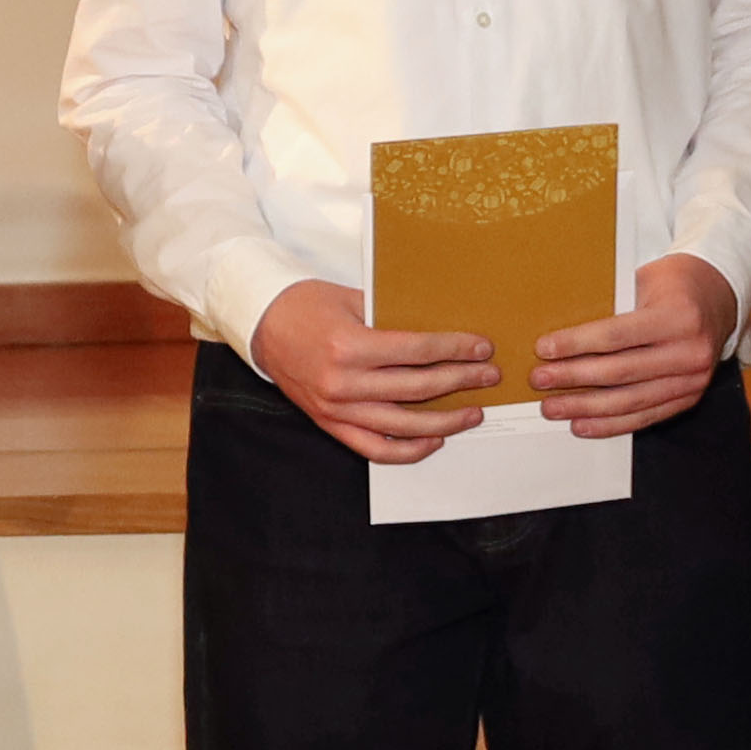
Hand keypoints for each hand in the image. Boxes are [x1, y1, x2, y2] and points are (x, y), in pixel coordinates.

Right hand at [249, 278, 498, 464]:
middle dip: (462, 381)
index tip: (481, 348)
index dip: (456, 350)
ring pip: (404, 425)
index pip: (418, 351)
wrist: (261, 326)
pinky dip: (409, 450)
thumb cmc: (305, 306)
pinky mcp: (330, 423)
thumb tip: (441, 332)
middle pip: (418, 388)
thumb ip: (392, 318)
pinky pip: (375, 448)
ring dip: (446, 421)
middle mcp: (343, 382)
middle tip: (489, 377)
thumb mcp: (352, 300)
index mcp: (350, 346)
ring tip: (473, 413)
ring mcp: (336, 408)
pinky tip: (434, 440)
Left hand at [529, 255, 740, 441]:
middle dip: (573, 378)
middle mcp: (690, 352)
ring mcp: (693, 380)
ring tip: (552, 408)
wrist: (719, 297)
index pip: (617, 335)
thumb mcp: (646, 279)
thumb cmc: (674, 284)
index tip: (543, 349)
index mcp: (679, 317)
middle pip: (619, 372)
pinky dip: (611, 424)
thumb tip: (562, 330)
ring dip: (586, 407)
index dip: (576, 344)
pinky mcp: (690, 397)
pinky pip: (645, 416)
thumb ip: (612, 304)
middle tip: (538, 380)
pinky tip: (583, 424)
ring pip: (630, 401)